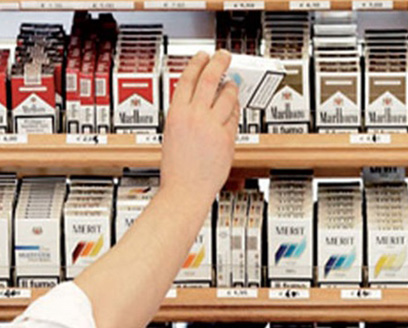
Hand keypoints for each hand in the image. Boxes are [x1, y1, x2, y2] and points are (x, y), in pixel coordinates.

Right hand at [160, 50, 238, 205]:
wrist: (185, 190)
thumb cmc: (177, 170)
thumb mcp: (172, 134)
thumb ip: (184, 116)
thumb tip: (196, 102)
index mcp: (176, 114)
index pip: (187, 78)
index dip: (197, 63)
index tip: (203, 56)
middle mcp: (194, 117)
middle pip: (210, 79)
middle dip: (219, 63)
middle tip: (224, 56)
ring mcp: (212, 127)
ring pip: (227, 96)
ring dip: (231, 88)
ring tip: (232, 85)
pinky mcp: (227, 138)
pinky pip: (235, 118)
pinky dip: (235, 110)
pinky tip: (235, 109)